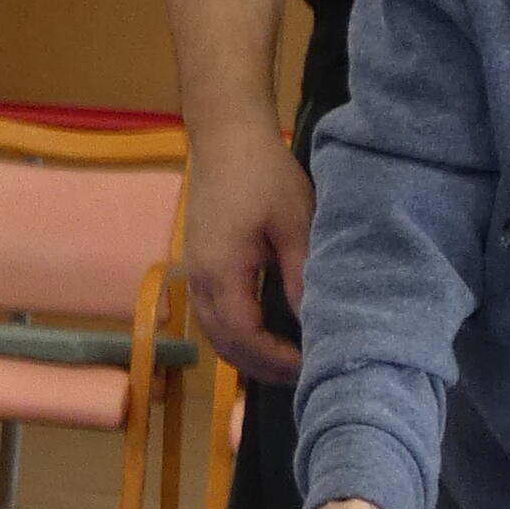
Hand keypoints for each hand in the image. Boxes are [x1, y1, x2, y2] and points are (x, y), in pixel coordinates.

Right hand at [184, 122, 311, 385]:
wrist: (226, 135)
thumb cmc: (264, 173)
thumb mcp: (294, 223)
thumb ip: (301, 277)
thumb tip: (315, 324)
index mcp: (220, 272)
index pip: (244, 339)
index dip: (277, 361)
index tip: (312, 365)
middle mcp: (199, 280)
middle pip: (225, 346)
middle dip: (263, 367)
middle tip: (307, 373)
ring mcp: (194, 273)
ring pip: (216, 334)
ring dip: (249, 354)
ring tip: (290, 359)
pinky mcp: (199, 264)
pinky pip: (214, 316)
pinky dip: (239, 335)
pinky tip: (269, 333)